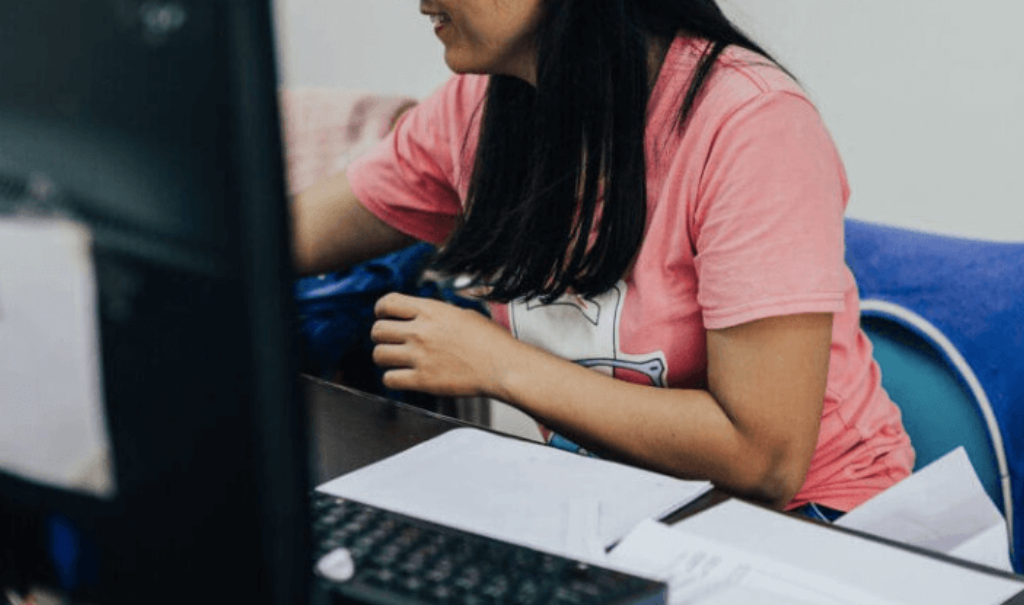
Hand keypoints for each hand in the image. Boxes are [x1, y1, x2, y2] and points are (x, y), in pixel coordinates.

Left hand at [370, 293, 515, 397]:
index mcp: (431, 310)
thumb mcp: (462, 313)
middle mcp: (421, 331)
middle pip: (377, 330)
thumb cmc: (490, 340)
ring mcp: (420, 356)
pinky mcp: (423, 380)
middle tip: (391, 341)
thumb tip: (420, 316)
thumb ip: (436, 314)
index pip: (387, 303)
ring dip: (385, 357)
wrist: (504, 366)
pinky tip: (404, 376)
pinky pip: (389, 379)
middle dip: (381, 336)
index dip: (381, 310)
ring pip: (378, 354)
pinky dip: (393, 378)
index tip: (385, 316)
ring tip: (397, 360)